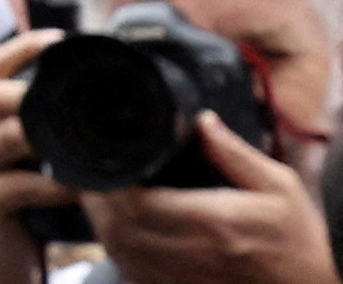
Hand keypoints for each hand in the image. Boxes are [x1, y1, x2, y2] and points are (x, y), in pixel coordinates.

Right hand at [0, 31, 74, 283]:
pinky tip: (76, 190)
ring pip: (7, 136)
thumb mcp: (32, 161)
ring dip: (49, 140)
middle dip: (34, 94)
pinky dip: (54, 186)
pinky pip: (20, 185)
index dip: (23, 47)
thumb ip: (45, 131)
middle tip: (74, 100)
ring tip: (83, 147)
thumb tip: (99, 102)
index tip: (60, 39)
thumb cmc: (25, 209)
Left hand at [86, 114, 339, 283]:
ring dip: (102, 226)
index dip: (110, 185)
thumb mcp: (280, 187)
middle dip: (97, 202)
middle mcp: (196, 254)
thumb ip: (235, 153)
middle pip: (121, 229)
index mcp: (216, 222)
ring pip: (123, 254)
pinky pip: (136, 275)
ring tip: (96, 198)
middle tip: (89, 177)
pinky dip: (119, 252)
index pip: (140, 204)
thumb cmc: (299, 239)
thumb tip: (202, 121)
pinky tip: (117, 232)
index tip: (103, 162)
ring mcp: (188, 279)